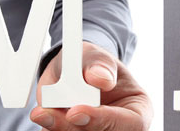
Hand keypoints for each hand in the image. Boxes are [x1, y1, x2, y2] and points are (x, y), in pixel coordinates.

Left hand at [30, 42, 151, 130]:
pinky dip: (51, 127)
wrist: (74, 73)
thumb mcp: (95, 55)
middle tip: (45, 114)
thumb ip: (99, 65)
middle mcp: (119, 128)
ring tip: (42, 112)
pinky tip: (44, 117)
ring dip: (58, 127)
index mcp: (137, 111)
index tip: (76, 111)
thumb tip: (100, 79)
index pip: (129, 123)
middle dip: (71, 127)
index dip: (102, 119)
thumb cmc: (91, 65)